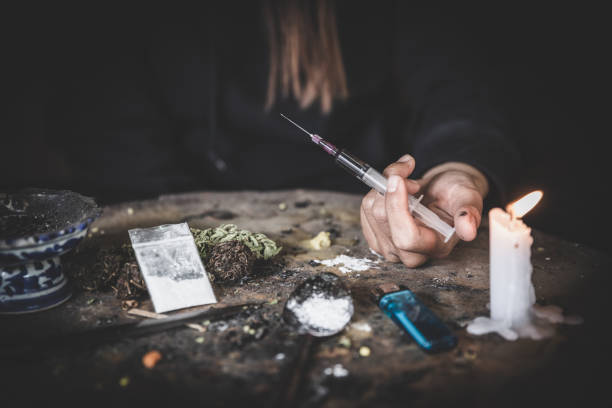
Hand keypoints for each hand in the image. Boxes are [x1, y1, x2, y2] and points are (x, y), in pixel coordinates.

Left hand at [360, 155, 487, 266]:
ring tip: (407, 181)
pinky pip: (365, 208)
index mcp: (435, 247)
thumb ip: (469, 213)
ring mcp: (389, 245)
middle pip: (383, 221)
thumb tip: (468, 230)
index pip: (406, 238)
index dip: (398, 207)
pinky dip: (377, 190)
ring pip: (371, 210)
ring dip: (385, 186)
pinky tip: (394, 188)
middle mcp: (409, 252)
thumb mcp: (469, 198)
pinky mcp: (375, 234)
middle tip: (408, 174)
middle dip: (391, 189)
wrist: (444, 192)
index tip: (399, 180)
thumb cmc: (456, 196)